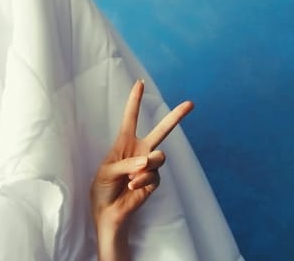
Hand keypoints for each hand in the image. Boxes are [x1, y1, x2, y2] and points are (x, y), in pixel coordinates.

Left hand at [89, 79, 193, 259]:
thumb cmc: (103, 187)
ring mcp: (149, 165)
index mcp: (124, 142)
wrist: (108, 211)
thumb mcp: (107, 171)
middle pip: (162, 130)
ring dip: (146, 166)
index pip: (131, 117)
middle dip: (176, 116)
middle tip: (191, 103)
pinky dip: (141, 180)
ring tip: (132, 177)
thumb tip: (148, 161)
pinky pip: (154, 175)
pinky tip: (132, 186)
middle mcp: (140, 150)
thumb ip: (126, 163)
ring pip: (159, 157)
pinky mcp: (154, 180)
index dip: (135, 100)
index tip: (140, 83)